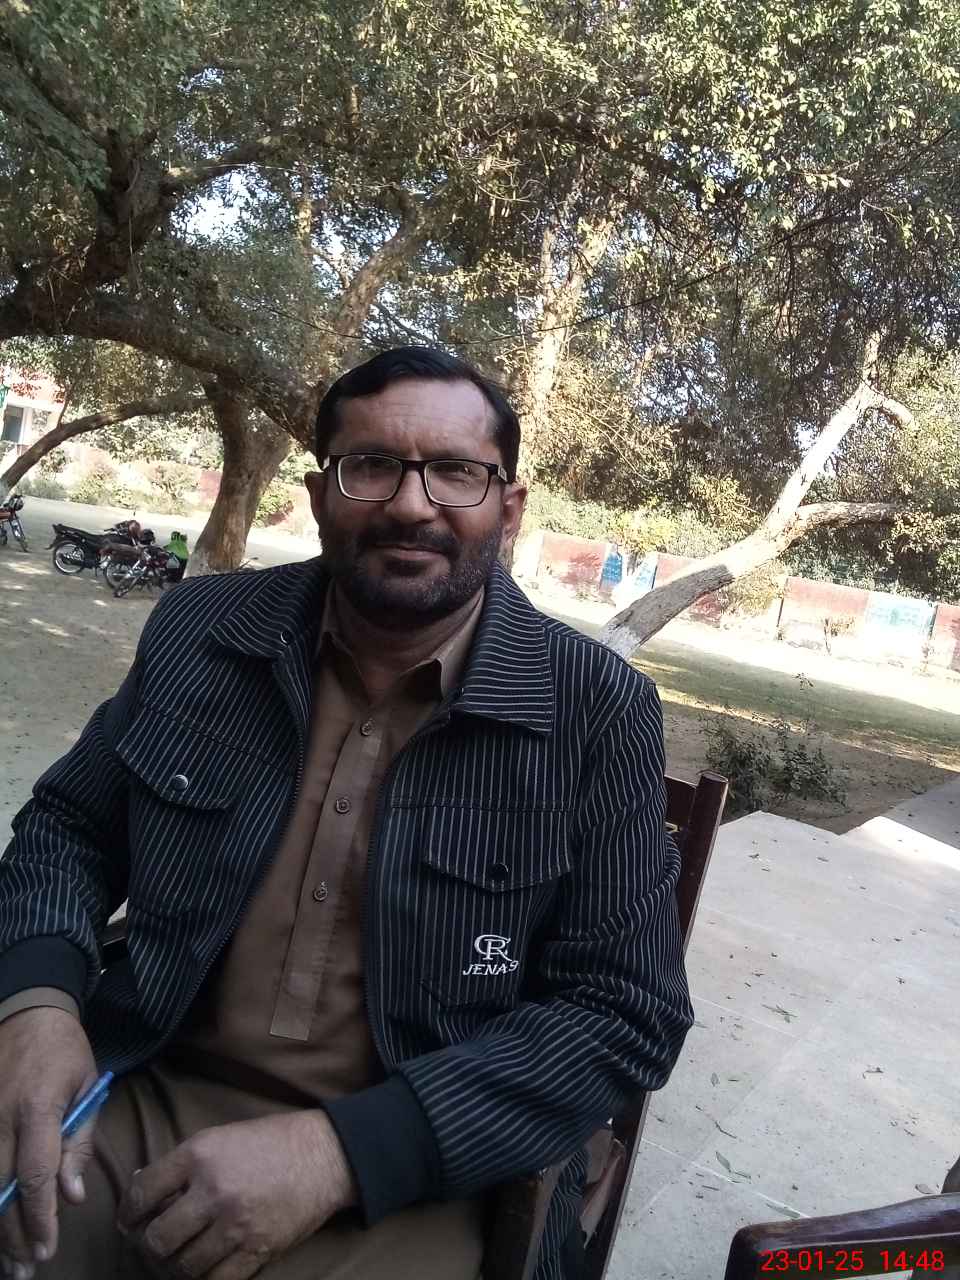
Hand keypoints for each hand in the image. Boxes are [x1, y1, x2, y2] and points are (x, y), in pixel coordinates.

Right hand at [0, 1007, 98, 1278]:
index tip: (46, 1249)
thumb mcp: (87, 1085)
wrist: (26, 1012)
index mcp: (37, 1108)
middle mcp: (0, 1119)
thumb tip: (72, 1196)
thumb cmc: (64, 1049)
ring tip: (8, 1264)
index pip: (34, 1175)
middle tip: (25, 1270)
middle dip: (12, 1235)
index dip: (39, 1217)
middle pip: (0, 1192)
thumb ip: (79, 1141)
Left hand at [117, 1110, 357, 1279]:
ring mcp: (236, 1224)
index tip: (130, 1220)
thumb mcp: (220, 1137)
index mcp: (200, 1155)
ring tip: (177, 1257)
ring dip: (174, 1266)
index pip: (142, 1193)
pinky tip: (205, 1267)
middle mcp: (214, 1190)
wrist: (322, 1156)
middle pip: (156, 1239)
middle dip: (148, 1246)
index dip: (128, 1213)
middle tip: (153, 1244)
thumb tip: (140, 1187)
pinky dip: (204, 1279)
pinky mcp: (257, 1250)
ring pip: (183, 1267)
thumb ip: (181, 1164)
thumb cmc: (269, 1142)